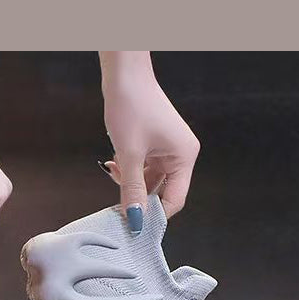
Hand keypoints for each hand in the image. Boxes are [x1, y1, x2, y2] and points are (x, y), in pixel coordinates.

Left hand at [101, 52, 199, 231]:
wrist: (124, 74)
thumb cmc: (131, 105)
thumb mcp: (129, 154)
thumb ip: (132, 190)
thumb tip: (135, 219)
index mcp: (184, 157)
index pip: (174, 200)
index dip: (154, 215)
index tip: (134, 225)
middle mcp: (181, 155)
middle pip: (162, 192)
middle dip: (140, 199)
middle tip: (118, 206)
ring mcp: (168, 149)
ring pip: (150, 181)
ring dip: (131, 184)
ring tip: (114, 173)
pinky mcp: (155, 145)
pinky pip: (144, 168)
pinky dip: (129, 172)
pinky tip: (114, 164)